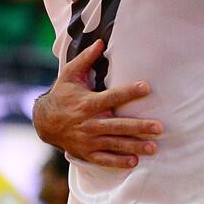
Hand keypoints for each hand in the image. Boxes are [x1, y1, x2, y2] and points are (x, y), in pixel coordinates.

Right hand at [33, 41, 162, 167]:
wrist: (44, 122)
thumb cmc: (62, 95)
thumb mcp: (70, 75)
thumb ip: (85, 59)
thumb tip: (100, 42)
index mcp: (88, 103)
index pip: (113, 96)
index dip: (129, 91)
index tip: (147, 87)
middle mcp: (89, 123)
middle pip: (118, 125)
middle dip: (139, 127)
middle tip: (158, 127)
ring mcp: (88, 140)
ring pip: (114, 144)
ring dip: (134, 146)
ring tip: (153, 148)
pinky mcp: (86, 152)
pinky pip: (104, 159)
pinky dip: (118, 162)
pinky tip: (134, 162)